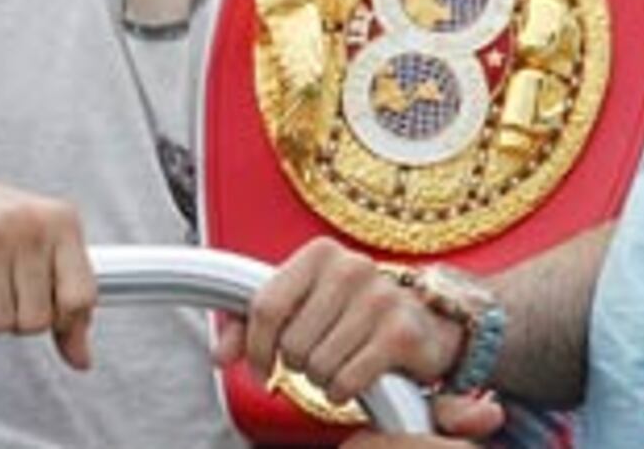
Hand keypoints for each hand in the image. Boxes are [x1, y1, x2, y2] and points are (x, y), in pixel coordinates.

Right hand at [0, 167, 95, 369]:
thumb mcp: (39, 250)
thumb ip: (67, 303)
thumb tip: (82, 360)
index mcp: (60, 221)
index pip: (81, 298)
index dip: (62, 317)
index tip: (42, 305)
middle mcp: (29, 225)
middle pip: (38, 320)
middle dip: (16, 319)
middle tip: (0, 293)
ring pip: (1, 323)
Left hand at [217, 237, 462, 408]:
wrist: (424, 324)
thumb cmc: (351, 313)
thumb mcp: (301, 305)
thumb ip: (251, 323)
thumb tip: (219, 355)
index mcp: (319, 253)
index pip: (265, 306)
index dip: (255, 346)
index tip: (259, 367)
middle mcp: (351, 267)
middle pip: (291, 341)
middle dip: (295, 364)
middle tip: (313, 360)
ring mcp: (380, 298)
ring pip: (318, 364)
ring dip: (320, 379)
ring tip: (336, 364)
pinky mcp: (401, 333)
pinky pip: (347, 380)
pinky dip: (342, 391)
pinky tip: (351, 379)